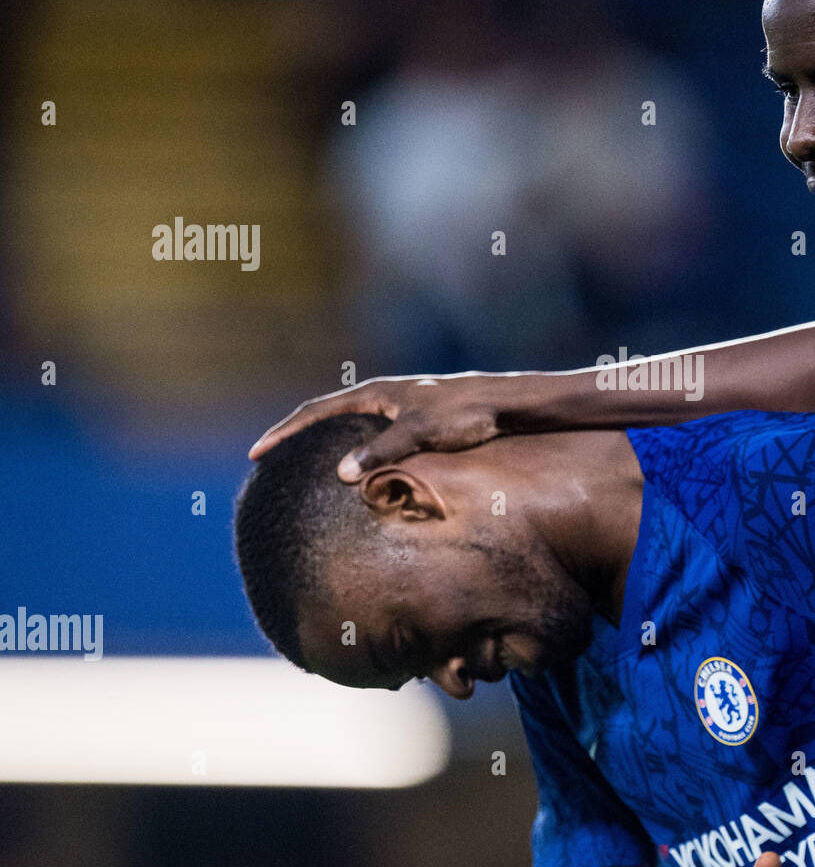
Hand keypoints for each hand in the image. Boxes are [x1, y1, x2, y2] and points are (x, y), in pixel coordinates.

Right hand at [248, 374, 504, 478]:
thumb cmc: (464, 414)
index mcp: (374, 392)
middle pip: (325, 415)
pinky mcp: (413, 422)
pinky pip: (369, 436)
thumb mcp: (420, 433)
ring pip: (347, 426)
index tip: (257, 452)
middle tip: (267, 457)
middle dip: (295, 436)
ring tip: (299, 465)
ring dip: (321, 443)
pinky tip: (352, 471)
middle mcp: (381, 396)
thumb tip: (342, 474)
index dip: (284, 432)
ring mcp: (397, 408)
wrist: (504, 404)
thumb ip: (382, 452)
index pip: (316, 411)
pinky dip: (350, 450)